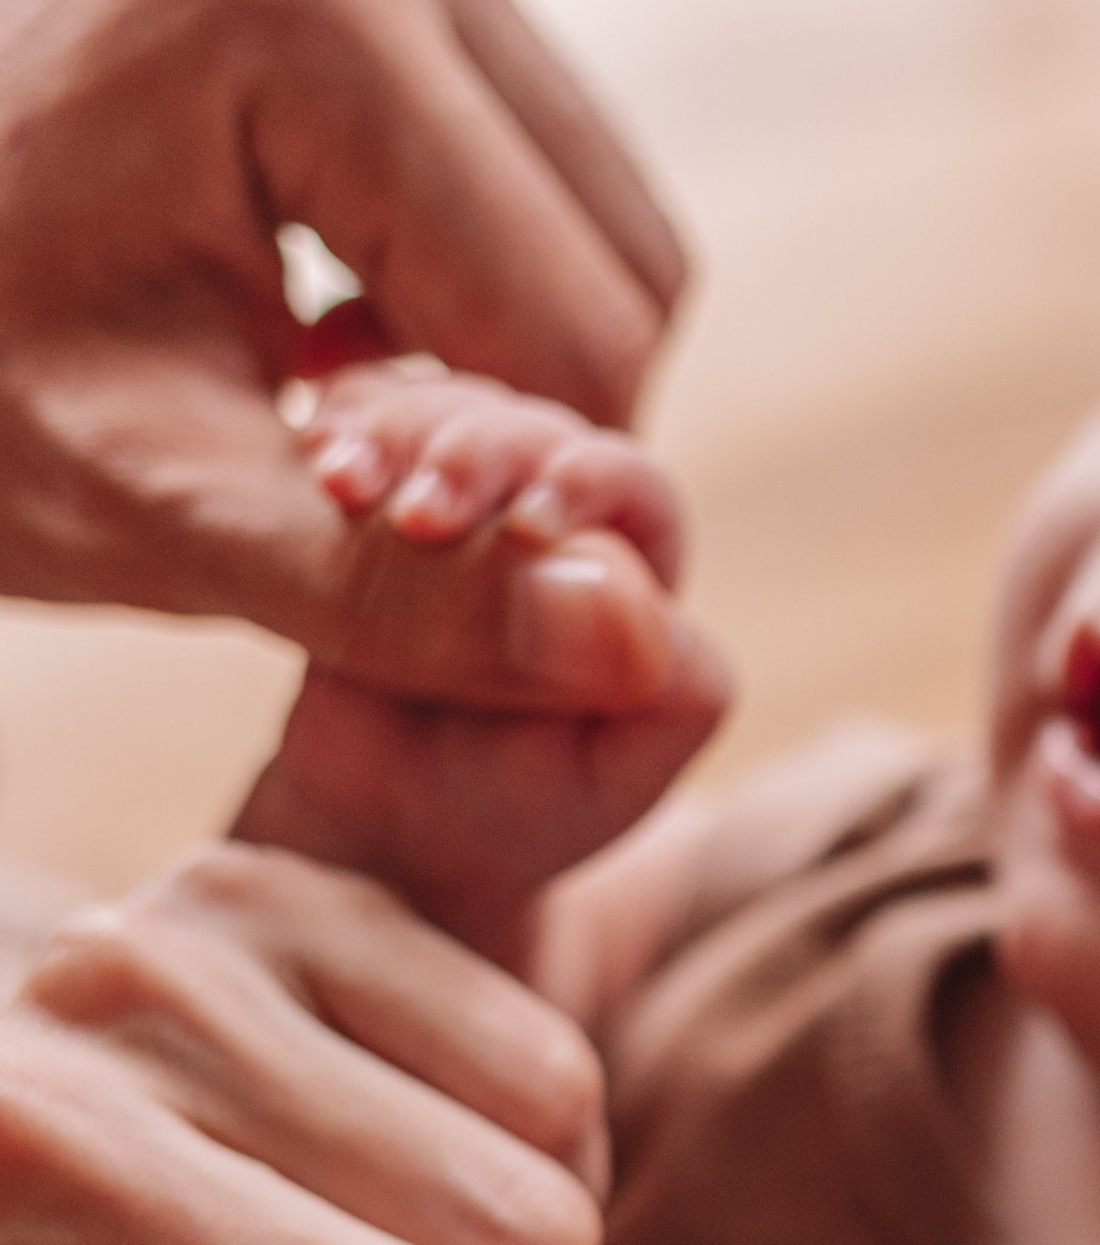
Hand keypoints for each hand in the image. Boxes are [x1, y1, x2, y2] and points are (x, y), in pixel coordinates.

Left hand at [0, 0, 690, 709]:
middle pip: (624, 255)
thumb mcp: (151, 510)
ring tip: (317, 392)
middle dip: (513, 408)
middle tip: (336, 480)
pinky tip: (322, 303)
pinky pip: (539, 144)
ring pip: (606, 209)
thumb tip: (636, 651)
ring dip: (500, 344)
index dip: (503, 491)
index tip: (356, 542)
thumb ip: (399, 595)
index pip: (574, 333)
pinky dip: (466, 260)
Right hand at [236, 365, 729, 962]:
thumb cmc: (501, 819)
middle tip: (414, 513)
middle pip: (530, 428)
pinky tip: (317, 460)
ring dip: (395, 432)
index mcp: (635, 581)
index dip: (585, 488)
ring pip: (441, 409)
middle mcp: (558, 519)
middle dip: (474, 453)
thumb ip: (633, 686)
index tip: (528, 524)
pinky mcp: (374, 485)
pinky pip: (363, 419)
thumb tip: (613, 580)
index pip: (629, 491)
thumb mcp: (589, 778)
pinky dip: (341, 430)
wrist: (372, 835)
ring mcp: (461, 494)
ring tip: (340, 483)